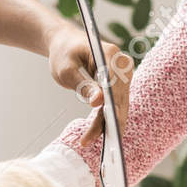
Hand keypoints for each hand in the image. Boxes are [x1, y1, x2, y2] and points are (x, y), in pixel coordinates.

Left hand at [46, 22, 130, 146]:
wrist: (65, 46)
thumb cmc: (64, 54)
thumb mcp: (68, 70)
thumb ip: (84, 85)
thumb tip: (98, 102)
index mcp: (111, 55)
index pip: (115, 83)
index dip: (112, 103)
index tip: (109, 121)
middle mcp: (122, 65)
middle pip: (119, 98)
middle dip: (110, 121)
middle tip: (96, 140)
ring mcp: (122, 77)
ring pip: (118, 107)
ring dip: (105, 126)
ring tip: (86, 140)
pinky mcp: (118, 88)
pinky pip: (113, 108)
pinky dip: (103, 122)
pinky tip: (92, 136)